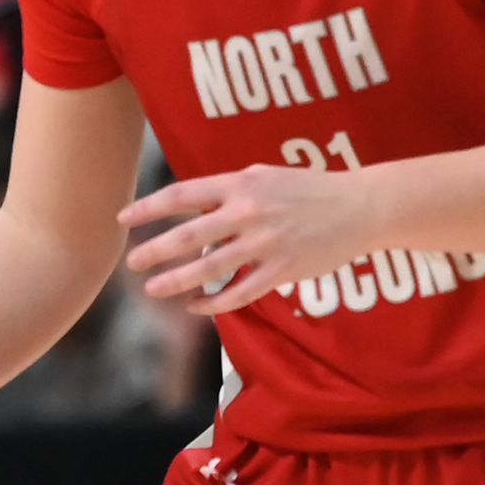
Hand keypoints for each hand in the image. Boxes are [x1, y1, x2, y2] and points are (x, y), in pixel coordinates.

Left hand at [120, 165, 374, 314]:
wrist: (360, 206)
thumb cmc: (309, 190)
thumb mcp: (265, 177)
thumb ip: (230, 192)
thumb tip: (194, 209)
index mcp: (242, 183)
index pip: (184, 194)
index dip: (150, 207)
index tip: (124, 218)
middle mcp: (250, 211)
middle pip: (190, 235)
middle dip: (155, 249)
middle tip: (132, 262)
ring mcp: (267, 242)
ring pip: (211, 268)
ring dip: (177, 280)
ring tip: (154, 289)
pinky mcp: (284, 269)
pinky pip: (241, 292)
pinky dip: (214, 303)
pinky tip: (196, 307)